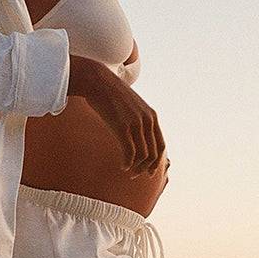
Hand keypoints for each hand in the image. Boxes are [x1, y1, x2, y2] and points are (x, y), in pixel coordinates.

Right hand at [68, 57, 164, 175]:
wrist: (97, 81)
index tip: (150, 171)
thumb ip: (137, 117)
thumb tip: (134, 131)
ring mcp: (136, 123)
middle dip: (147, 168)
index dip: (157, 161)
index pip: (161, 145)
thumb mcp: (130, 105)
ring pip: (143, 155)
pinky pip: (130, 152)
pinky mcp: (122, 127)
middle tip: (137, 175)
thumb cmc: (110, 95)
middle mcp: (147, 120)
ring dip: (137, 168)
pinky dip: (127, 163)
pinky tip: (122, 167)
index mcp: (152, 115)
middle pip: (154, 153)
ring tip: (129, 172)